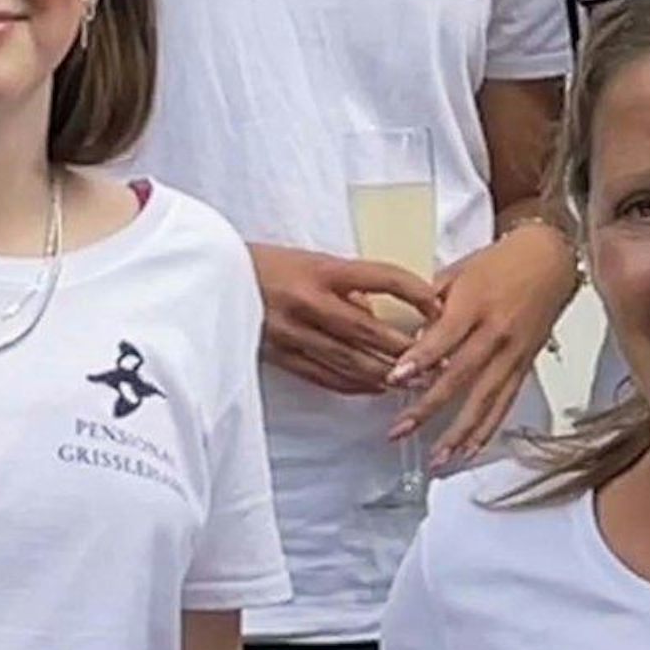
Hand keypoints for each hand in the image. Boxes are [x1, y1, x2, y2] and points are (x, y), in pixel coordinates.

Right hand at [250, 242, 441, 395]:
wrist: (211, 279)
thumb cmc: (265, 265)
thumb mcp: (310, 262)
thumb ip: (346, 286)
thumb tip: (375, 314)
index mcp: (320, 269)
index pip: (380, 277)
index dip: (413, 291)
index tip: (437, 304)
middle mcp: (308, 302)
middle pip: (368, 329)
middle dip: (406, 347)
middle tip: (438, 359)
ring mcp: (292, 333)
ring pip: (349, 360)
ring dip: (386, 372)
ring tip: (415, 380)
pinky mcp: (279, 356)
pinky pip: (324, 376)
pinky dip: (354, 384)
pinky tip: (375, 387)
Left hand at [391, 222, 579, 469]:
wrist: (550, 259)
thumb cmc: (500, 261)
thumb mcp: (459, 271)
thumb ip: (432, 304)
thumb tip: (408, 338)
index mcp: (475, 303)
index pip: (444, 338)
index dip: (420, 359)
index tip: (394, 380)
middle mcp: (496, 332)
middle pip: (461, 376)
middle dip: (428, 407)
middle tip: (399, 430)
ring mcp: (514, 353)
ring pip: (486, 399)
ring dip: (459, 432)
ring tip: (437, 459)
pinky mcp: (525, 365)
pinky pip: (505, 403)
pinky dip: (487, 429)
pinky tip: (469, 450)